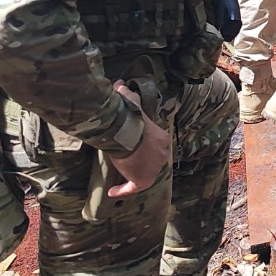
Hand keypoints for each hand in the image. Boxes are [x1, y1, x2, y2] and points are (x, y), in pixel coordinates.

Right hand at [105, 81, 169, 197]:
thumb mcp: (131, 103)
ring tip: (118, 177)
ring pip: (142, 174)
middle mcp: (163, 154)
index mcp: (162, 137)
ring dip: (131, 175)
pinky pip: (133, 188)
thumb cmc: (129, 118)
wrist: (126, 131)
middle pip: (151, 161)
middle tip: (124, 163)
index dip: (143, 148)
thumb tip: (119, 84)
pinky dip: (123, 190)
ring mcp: (155, 168)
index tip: (131, 149)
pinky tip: (113, 191)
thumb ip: (127, 96)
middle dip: (139, 163)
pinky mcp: (144, 179)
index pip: (155, 146)